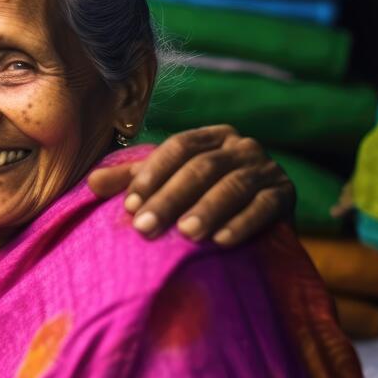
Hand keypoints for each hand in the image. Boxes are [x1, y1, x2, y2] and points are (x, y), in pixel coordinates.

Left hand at [88, 125, 294, 245]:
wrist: (262, 218)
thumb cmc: (204, 198)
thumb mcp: (170, 183)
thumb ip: (134, 180)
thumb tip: (91, 182)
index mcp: (211, 136)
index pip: (179, 147)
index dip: (153, 174)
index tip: (129, 205)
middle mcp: (241, 146)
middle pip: (203, 167)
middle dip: (171, 198)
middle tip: (145, 228)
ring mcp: (267, 168)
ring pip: (234, 185)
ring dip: (208, 209)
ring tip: (186, 234)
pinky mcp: (286, 195)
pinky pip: (265, 206)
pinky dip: (243, 223)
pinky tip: (222, 241)